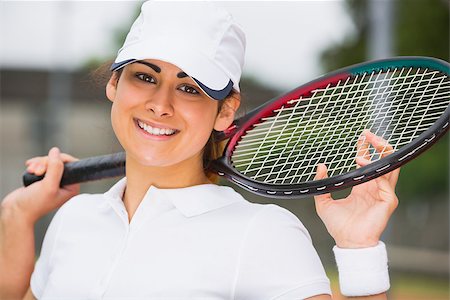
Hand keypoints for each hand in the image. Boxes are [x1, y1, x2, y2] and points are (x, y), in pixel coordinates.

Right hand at [1, 147, 79, 224]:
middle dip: (47, 163)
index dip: (62, 160)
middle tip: (38, 171)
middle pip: (60, 162)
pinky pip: (43, 165)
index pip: (73, 166)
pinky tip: (30, 170)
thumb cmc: (33, 205)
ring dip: (40, 164)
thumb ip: (55, 168)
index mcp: (71, 188)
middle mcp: (64, 184)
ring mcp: (53, 181)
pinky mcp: (43, 179)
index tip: (51, 161)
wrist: (16, 210)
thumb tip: (56, 152)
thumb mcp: (48, 186)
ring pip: (50, 162)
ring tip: (32, 171)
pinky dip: (36, 165)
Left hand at [314, 130, 399, 247]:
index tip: (361, 137)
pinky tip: (361, 163)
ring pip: (390, 166)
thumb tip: (320, 166)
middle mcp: (375, 188)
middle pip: (383, 161)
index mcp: (363, 188)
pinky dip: (375, 169)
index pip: (368, 163)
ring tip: (371, 141)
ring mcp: (383, 193)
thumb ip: (321, 183)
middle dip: (378, 145)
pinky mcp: (388, 200)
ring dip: (382, 152)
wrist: (347, 242)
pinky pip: (386, 180)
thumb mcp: (324, 201)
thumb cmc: (338, 226)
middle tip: (368, 134)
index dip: (366, 149)